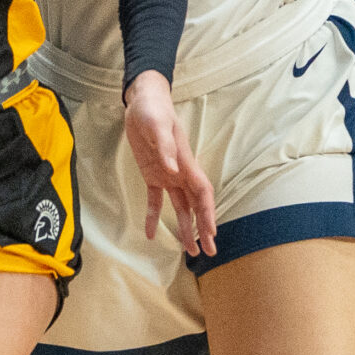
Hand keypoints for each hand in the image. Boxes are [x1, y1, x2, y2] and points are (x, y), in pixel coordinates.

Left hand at [122, 73, 214, 255]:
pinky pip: (155, 201)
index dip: (207, 213)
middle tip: (209, 252)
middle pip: (196, 205)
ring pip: (180, 207)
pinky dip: (154, 217)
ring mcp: (167, 175)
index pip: (202, 192)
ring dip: (185, 228)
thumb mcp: (157, 126)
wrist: (142, 102)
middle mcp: (180, 172)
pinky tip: (151, 234)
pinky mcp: (152, 175)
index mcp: (186, 162)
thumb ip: (165, 147)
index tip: (211, 233)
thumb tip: (172, 170)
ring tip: (190, 251)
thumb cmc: (154, 111)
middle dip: (203, 228)